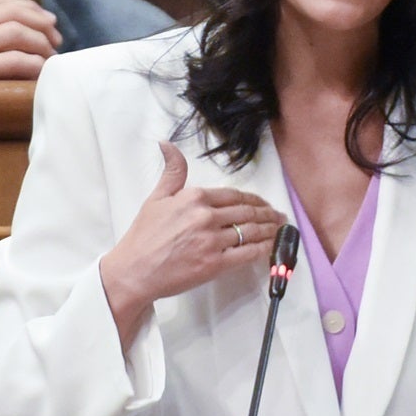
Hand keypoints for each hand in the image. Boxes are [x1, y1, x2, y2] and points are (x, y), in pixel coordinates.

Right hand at [0, 0, 62, 80]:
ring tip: (51, 59)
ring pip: (16, 32)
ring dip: (41, 44)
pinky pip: (13, 60)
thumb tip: (24, 33)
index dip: (30, 8)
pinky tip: (41, 72)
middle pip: (12, 12)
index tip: (48, 23)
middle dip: (42, 24)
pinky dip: (34, 64)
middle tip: (56, 42)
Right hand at [99, 142, 286, 346]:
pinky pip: (247, 253)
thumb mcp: (156, 198)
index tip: (263, 203)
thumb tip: (168, 144)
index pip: (234, 195)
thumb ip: (172, 172)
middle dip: (267, 213)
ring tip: (280, 229)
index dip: (254, 199)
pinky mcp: (216, 263)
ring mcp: (212, 240)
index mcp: (195, 197)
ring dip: (270, 229)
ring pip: (251, 231)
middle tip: (279, 216)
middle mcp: (206, 216)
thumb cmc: (143, 236)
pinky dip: (264, 249)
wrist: (134, 270)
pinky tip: (272, 247)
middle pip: (247, 212)